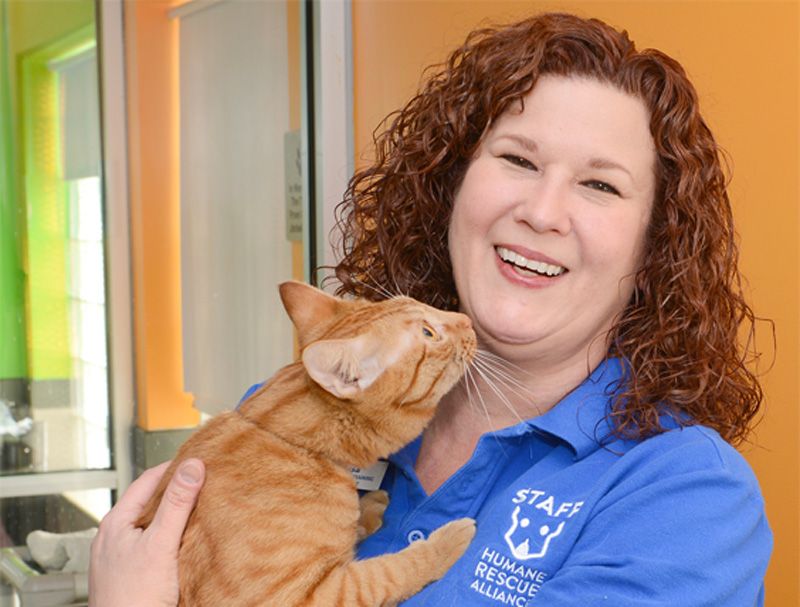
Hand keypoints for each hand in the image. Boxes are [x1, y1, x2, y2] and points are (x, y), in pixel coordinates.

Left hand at [89, 459, 204, 606]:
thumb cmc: (133, 599)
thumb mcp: (161, 544)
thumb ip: (177, 503)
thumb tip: (192, 466)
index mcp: (115, 523)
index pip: (147, 481)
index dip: (173, 467)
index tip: (197, 461)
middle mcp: (113, 538)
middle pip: (148, 502)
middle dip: (175, 492)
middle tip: (202, 483)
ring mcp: (118, 558)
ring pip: (149, 526)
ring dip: (172, 516)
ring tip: (197, 511)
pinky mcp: (128, 575)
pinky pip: (150, 547)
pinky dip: (168, 539)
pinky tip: (184, 545)